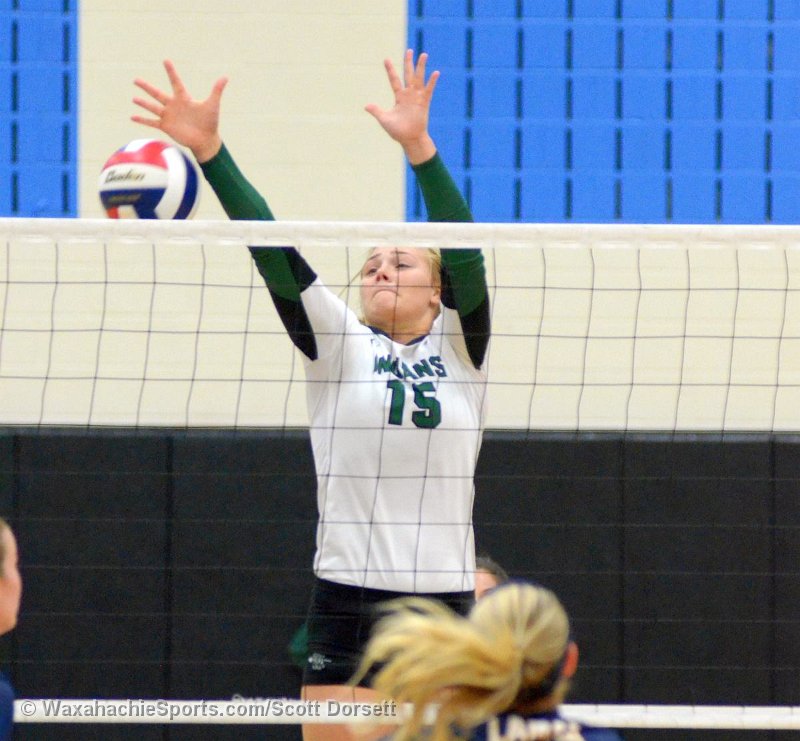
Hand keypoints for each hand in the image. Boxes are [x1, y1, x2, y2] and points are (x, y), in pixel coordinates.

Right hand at [131, 60, 227, 162]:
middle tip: (135, 80)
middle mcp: (174, 106)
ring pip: (152, 108)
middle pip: (157, 94)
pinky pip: (152, 122)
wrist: (206, 140)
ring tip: (134, 98)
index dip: (171, 72)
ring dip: (143, 103)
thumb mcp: (212, 105)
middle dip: (146, 87)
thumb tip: (225, 77)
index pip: (176, 82)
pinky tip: (132, 117)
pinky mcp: (166, 127)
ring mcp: (169, 116)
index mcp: (183, 98)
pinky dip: (142, 120)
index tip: (165, 60)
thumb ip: (217, 90)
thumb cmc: (210, 123)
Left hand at [365, 49, 437, 164]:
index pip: (394, 80)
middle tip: (409, 50)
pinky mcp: (424, 103)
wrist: (410, 139)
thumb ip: (377, 111)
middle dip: (408, 63)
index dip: (390, 70)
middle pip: (408, 75)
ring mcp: (417, 98)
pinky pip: (429, 90)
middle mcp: (409, 95)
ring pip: (419, 78)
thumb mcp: (385, 120)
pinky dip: (432, 82)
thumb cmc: (398, 131)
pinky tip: (435, 73)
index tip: (386, 59)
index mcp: (399, 97)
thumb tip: (366, 106)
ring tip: (423, 54)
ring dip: (421, 67)